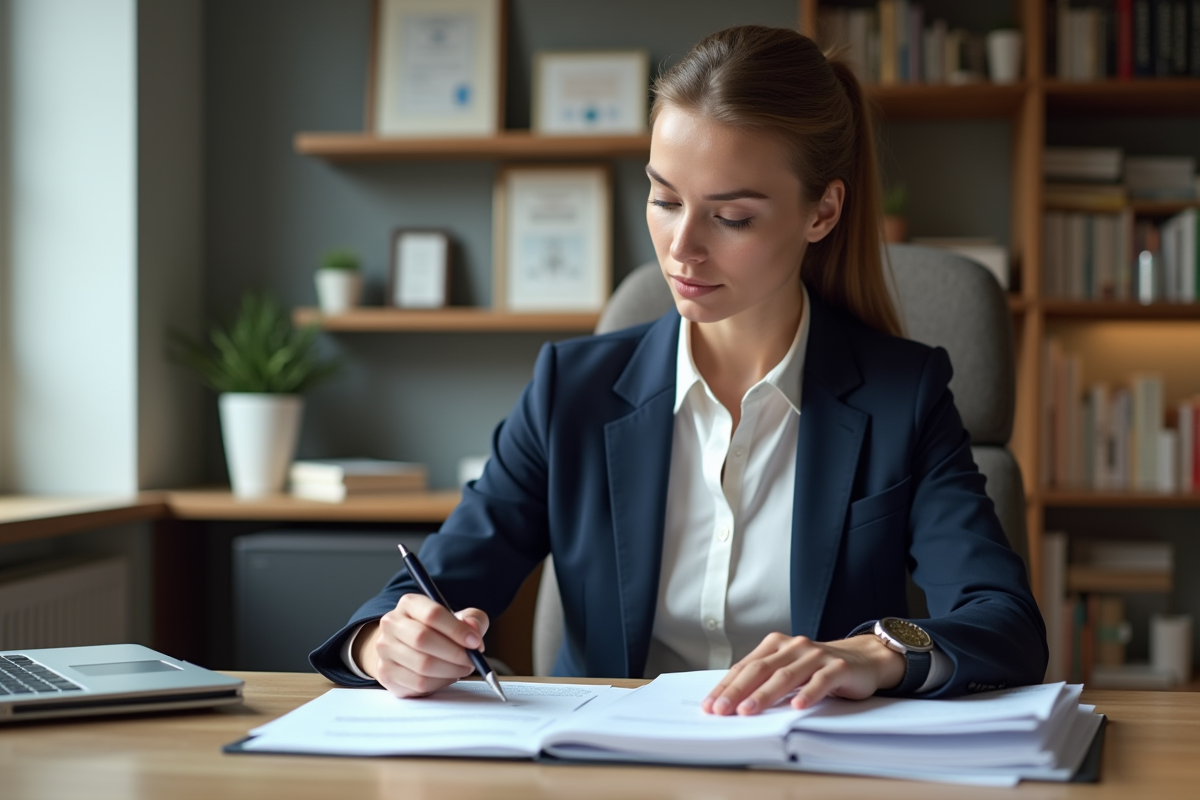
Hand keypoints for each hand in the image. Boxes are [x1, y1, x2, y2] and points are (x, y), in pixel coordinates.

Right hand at [353, 594, 489, 697]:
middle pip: (423, 639)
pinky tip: (447, 676)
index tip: (475, 642)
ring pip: (422, 665)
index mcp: (409, 604)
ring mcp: (385, 650)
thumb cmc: (438, 631)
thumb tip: (473, 629)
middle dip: (455, 653)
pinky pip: (418, 683)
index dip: (457, 630)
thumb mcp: (458, 618)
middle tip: (472, 660)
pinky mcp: (386, 673)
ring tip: (462, 668)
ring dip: (450, 670)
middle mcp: (391, 624)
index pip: (432, 614)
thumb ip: (473, 619)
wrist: (406, 647)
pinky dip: (440, 682)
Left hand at [702, 633, 905, 715]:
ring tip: (749, 711)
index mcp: (775, 645)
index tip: (710, 705)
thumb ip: (764, 679)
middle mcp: (793, 646)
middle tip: (721, 710)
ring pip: (786, 675)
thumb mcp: (788, 669)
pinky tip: (797, 706)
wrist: (863, 658)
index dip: (726, 686)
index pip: (745, 666)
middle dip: (737, 691)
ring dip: (765, 694)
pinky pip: (821, 680)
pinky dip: (808, 692)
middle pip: (760, 669)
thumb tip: (730, 701)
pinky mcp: (838, 667)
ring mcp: (816, 655)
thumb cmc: (817, 668)